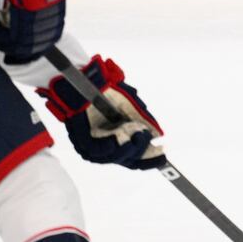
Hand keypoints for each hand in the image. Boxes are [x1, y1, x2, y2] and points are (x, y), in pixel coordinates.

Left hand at [39, 55, 165, 169]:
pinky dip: (106, 147)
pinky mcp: (80, 140)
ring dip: (124, 151)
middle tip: (146, 137)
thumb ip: (144, 121)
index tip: (162, 159)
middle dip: (139, 152)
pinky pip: (93, 150)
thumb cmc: (109, 92)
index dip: (149, 160)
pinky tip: (116, 140)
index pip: (136, 156)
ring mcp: (94, 145)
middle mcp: (108, 145)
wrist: (88, 80)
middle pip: (125, 160)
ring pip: (110, 158)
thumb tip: (159, 135)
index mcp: (122, 138)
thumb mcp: (131, 106)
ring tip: (136, 137)